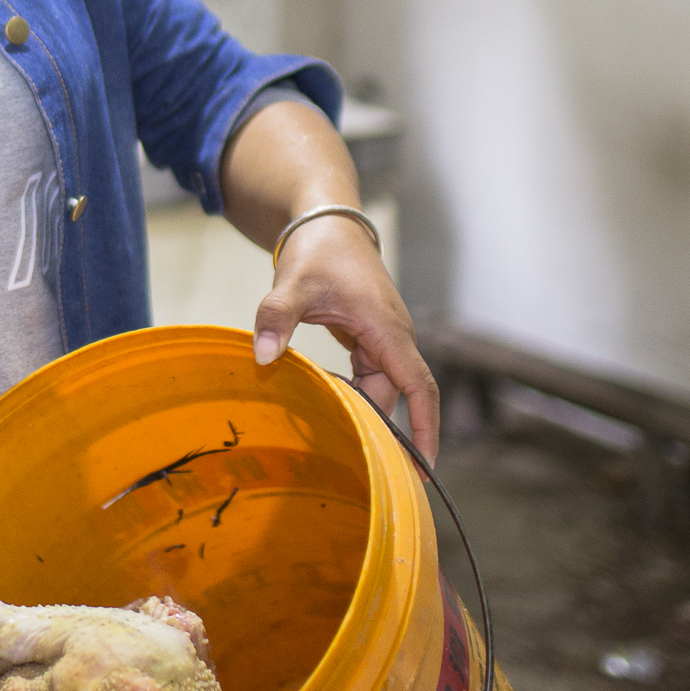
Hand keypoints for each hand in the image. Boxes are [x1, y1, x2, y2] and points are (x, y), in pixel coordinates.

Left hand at [253, 215, 439, 462]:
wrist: (325, 222)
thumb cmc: (318, 250)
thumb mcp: (293, 284)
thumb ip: (277, 318)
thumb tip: (264, 358)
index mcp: (387, 329)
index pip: (419, 386)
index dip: (426, 427)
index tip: (425, 467)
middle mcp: (393, 337)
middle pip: (393, 395)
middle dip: (380, 429)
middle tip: (356, 468)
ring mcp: (382, 338)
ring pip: (377, 387)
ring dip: (359, 409)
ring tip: (335, 442)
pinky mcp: (368, 337)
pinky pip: (367, 376)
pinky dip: (351, 392)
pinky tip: (328, 407)